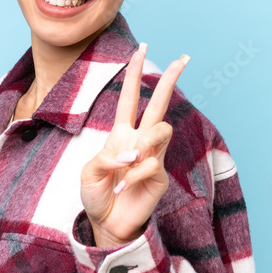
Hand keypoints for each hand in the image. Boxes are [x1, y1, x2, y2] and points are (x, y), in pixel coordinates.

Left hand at [79, 42, 189, 248]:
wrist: (107, 223)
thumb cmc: (96, 195)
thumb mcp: (88, 173)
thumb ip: (104, 157)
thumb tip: (130, 153)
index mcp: (121, 134)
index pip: (131, 98)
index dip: (135, 74)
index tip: (142, 49)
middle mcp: (140, 141)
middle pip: (159, 104)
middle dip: (170, 80)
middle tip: (183, 58)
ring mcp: (153, 156)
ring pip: (161, 130)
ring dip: (144, 142)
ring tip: (129, 162)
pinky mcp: (160, 175)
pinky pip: (151, 164)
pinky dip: (133, 175)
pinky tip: (123, 187)